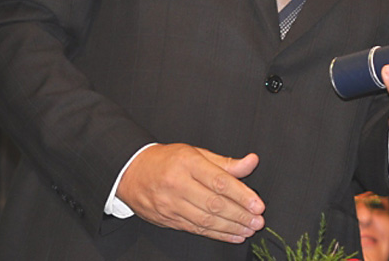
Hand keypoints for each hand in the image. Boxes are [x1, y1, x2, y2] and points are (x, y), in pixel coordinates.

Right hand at [116, 143, 264, 242]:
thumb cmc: (167, 161)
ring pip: (205, 220)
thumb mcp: (196, 153)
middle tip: (258, 221)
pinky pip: (195, 229)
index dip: (241, 195)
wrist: (131, 173)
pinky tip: (232, 235)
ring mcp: (171, 205)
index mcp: (188, 164)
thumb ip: (225, 162)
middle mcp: (178, 185)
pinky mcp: (168, 219)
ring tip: (249, 230)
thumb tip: (252, 162)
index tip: (257, 204)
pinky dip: (216, 234)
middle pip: (213, 204)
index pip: (219, 182)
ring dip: (230, 228)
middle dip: (239, 215)